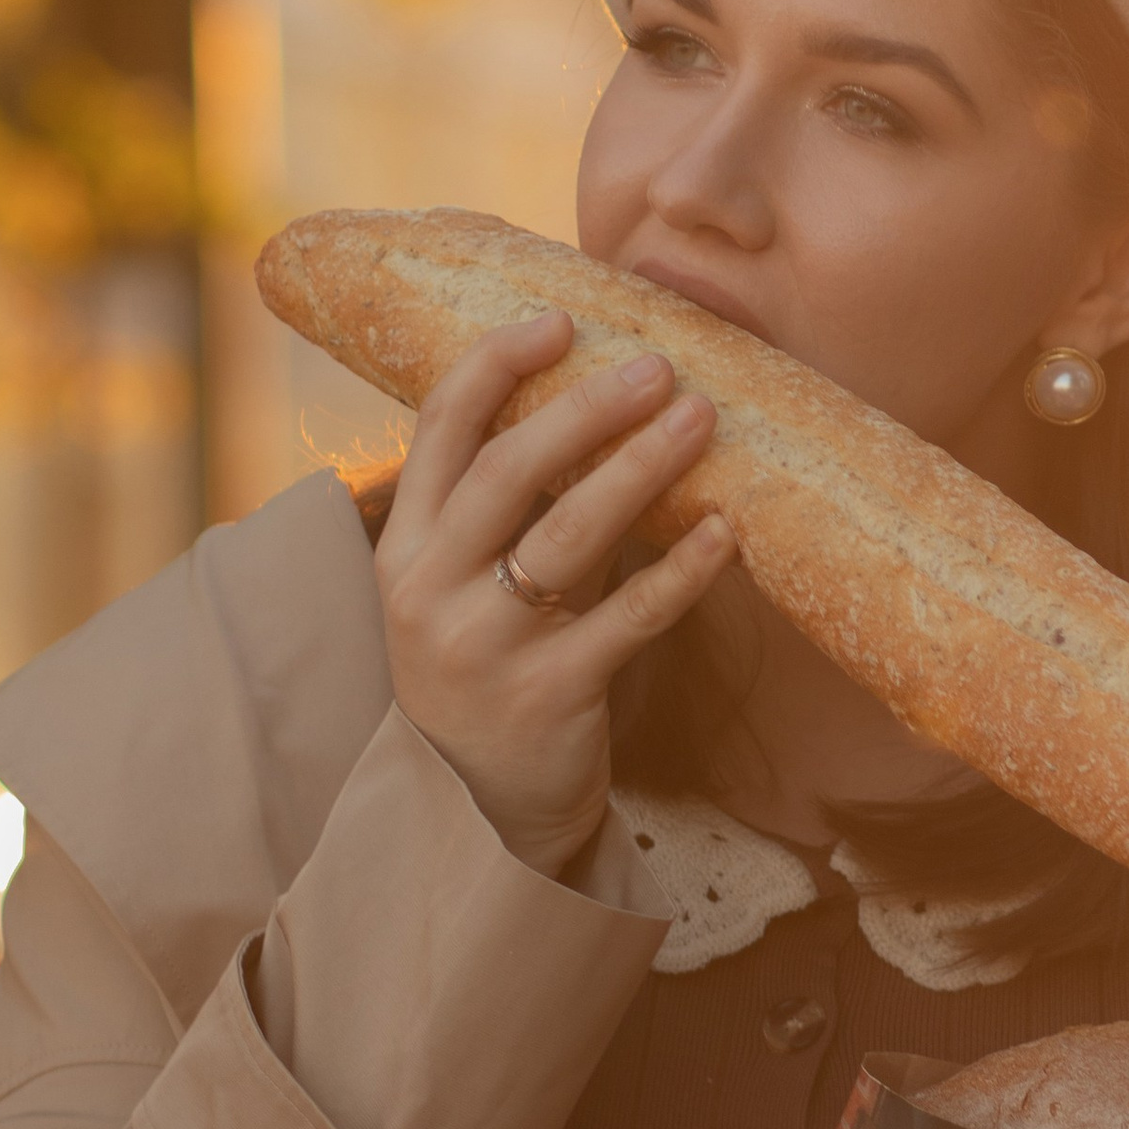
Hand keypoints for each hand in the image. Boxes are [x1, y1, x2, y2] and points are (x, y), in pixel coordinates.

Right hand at [374, 311, 734, 876]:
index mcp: (404, 548)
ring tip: (700, 417)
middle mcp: (430, 591)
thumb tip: (590, 399)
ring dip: (641, 468)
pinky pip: (626, 619)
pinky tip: (725, 531)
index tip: (558, 320)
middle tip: (656, 366)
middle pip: (508, 473)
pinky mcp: (548, 697)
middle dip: (585, 410)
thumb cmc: (488, 665)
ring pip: (568, 537)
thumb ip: (499, 509)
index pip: (439, 431)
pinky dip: (680, 571)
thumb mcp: (459, 585)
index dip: (495, 366)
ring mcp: (485, 648)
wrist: (482, 808)